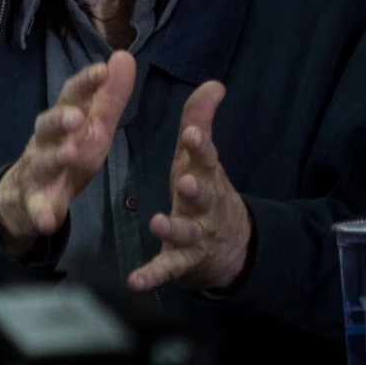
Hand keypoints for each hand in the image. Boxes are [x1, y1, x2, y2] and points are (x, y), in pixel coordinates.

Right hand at [0, 52, 134, 259]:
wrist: (28, 195)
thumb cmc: (68, 152)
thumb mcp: (94, 126)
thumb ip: (110, 96)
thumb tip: (123, 55)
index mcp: (64, 121)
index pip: (70, 96)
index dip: (85, 83)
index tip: (102, 70)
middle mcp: (45, 141)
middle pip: (47, 126)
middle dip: (60, 119)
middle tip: (77, 116)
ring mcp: (37, 171)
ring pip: (41, 162)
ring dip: (53, 158)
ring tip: (69, 154)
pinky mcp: (34, 202)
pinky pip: (36, 208)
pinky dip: (40, 213)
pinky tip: (48, 221)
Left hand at [128, 81, 251, 293]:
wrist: (230, 245)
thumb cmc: (205, 190)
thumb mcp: (201, 158)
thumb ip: (201, 120)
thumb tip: (214, 83)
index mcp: (205, 176)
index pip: (205, 158)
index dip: (200, 146)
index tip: (191, 134)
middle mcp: (204, 205)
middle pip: (202, 196)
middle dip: (195, 189)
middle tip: (184, 180)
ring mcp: (196, 235)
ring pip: (186, 232)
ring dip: (172, 227)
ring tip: (157, 222)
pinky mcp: (182, 261)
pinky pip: (167, 268)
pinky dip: (152, 275)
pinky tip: (135, 281)